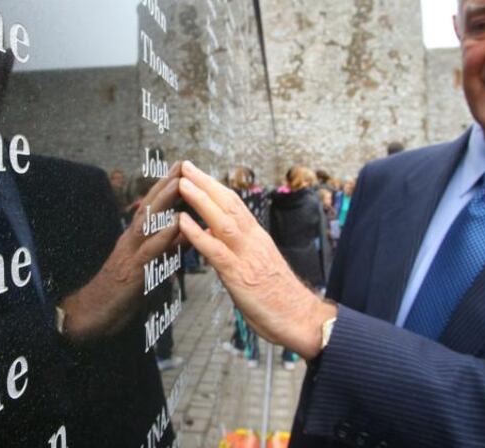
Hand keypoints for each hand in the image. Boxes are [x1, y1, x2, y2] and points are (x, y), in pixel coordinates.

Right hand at [59, 162, 180, 340]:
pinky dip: (163, 236)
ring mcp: (129, 255)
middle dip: (166, 185)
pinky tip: (176, 224)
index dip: (165, 188)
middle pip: (149, 208)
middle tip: (182, 165)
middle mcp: (130, 241)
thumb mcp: (145, 268)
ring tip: (179, 183)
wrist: (90, 317)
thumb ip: (164, 251)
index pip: (151, 209)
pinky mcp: (132, 273)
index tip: (181, 169)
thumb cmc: (118, 294)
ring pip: (147, 224)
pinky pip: (149, 252)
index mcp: (133, 240)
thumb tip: (185, 236)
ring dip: (164, 203)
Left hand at [177, 161, 335, 358]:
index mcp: (258, 238)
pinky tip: (183, 222)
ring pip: (223, 221)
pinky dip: (198, 234)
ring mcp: (248, 257)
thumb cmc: (279, 298)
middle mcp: (254, 241)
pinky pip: (216, 251)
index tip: (199, 174)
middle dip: (206, 183)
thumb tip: (213, 235)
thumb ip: (237, 250)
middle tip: (187, 165)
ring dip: (201, 200)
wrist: (302, 319)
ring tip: (183, 183)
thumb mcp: (257, 266)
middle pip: (229, 204)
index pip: (236, 205)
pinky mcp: (240, 276)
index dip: (216, 187)